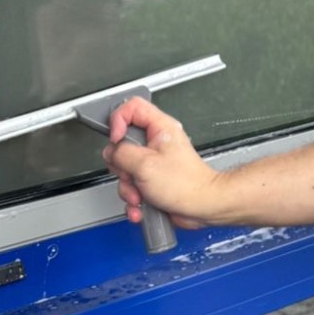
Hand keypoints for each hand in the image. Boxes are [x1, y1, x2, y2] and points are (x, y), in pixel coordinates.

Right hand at [102, 97, 223, 229]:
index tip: (116, 139)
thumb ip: (121, 153)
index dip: (118, 120)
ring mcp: (154, 161)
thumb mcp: (145, 164)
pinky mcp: (151, 180)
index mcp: (160, 127)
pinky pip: (132, 186)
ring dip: (128, 187)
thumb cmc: (186, 184)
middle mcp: (156, 142)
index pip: (132, 107)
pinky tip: (140, 206)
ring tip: (140, 194)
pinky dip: (133, 199)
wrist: (202, 207)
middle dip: (121, 165)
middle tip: (131, 173)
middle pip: (123, 143)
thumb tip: (111, 151)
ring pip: (125, 168)